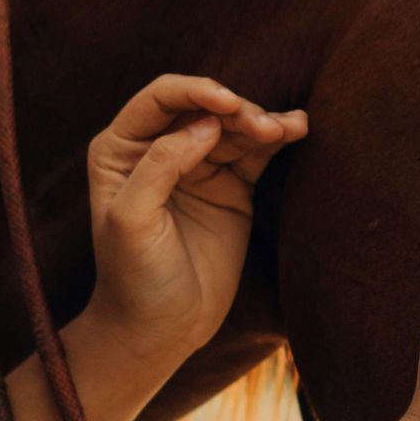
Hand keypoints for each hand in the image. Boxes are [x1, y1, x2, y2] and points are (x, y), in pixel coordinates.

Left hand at [80, 75, 307, 374]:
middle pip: (203, 107)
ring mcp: (198, 166)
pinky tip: (298, 126)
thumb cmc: (134, 276)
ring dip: (262, 121)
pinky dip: (277, 137)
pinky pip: (256, 152)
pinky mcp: (230, 186)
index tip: (227, 103)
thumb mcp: (133, 219)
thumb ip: (161, 164)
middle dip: (236, 110)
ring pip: (234, 126)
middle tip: (264, 127)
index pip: (160, 100)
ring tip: (288, 129)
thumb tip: (205, 123)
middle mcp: (158, 148)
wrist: (160, 329)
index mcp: (121, 148)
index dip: (194, 91)